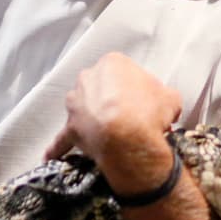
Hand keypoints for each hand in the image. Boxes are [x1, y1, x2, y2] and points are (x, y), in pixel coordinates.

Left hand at [44, 53, 181, 195]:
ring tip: (109, 134)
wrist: (129, 138)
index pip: (125, 73)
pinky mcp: (71, 128)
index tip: (145, 102)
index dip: (137, 89)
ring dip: (91, 117)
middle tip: (132, 117)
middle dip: (113, 101)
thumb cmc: (149, 113)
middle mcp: (89, 78)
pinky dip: (58, 148)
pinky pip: (62, 139)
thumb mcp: (170, 98)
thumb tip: (164, 105)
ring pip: (82, 108)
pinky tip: (50, 156)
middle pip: (101, 87)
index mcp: (113, 63)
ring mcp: (76, 103)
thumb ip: (163, 96)